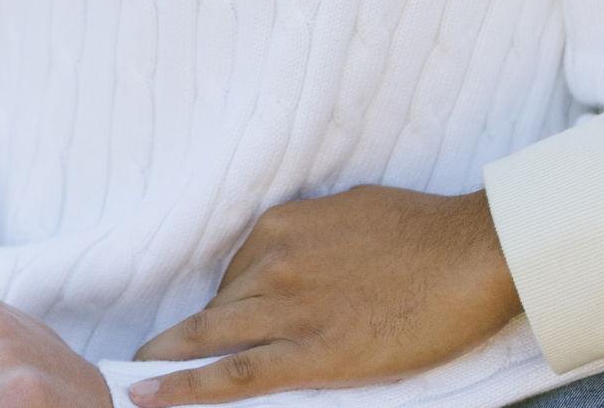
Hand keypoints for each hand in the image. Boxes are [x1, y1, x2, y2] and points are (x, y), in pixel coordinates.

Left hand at [127, 186, 521, 404]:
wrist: (470, 254)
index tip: (202, 328)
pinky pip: (234, 374)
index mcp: (284, 225)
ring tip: (133, 384)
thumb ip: (311, 238)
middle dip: (178, 339)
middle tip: (143, 361)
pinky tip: (149, 396)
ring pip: (211, 340)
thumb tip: (295, 260)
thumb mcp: (351, 213)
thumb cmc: (421, 230)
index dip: (219, 307)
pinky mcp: (313, 354)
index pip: (233, 274)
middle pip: (215, 309)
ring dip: (169, 363)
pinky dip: (185, 387)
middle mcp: (275, 262)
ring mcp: (290, 308)